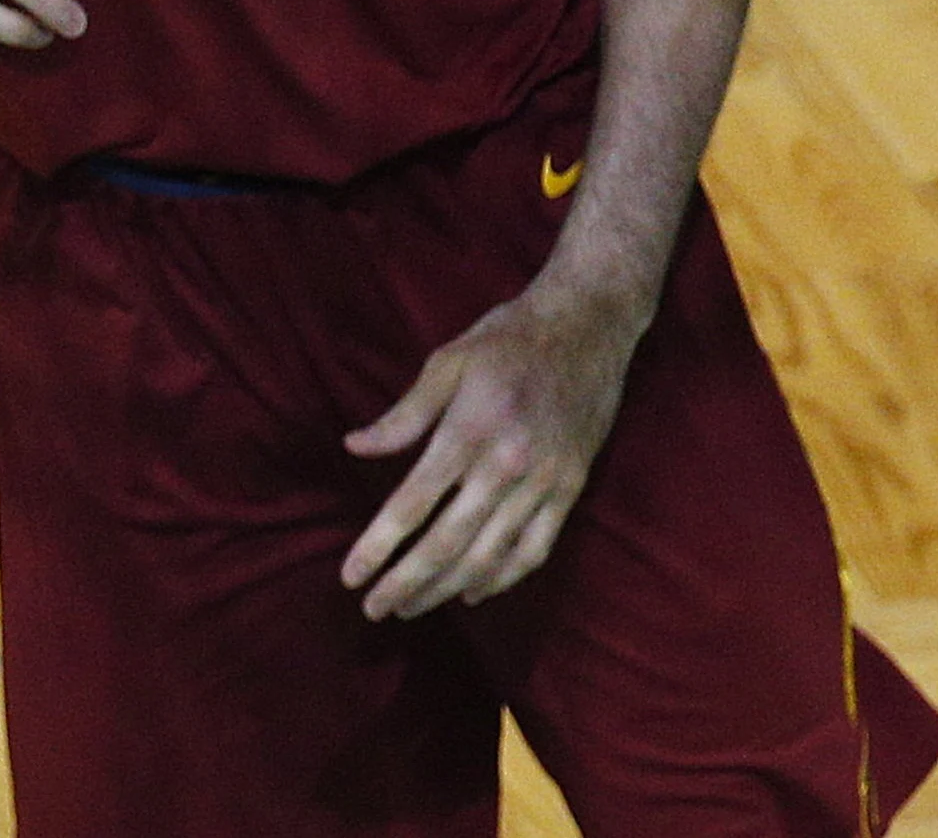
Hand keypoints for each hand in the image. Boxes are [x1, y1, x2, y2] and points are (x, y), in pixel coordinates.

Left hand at [339, 282, 644, 619]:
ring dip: (448, 589)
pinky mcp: (570, 490)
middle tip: (373, 610)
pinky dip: (503, 579)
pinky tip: (473, 592)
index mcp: (468, 431)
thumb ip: (403, 415)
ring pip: (491, 556)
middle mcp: (507, 465)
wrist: (587, 327)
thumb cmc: (506, 340)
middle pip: (448, 543)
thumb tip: (355, 448)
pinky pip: (535, 550)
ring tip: (411, 607)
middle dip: (407, 583)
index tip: (350, 577)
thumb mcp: (446, 362)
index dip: (379, 546)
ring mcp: (544, 483)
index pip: (413, 504)